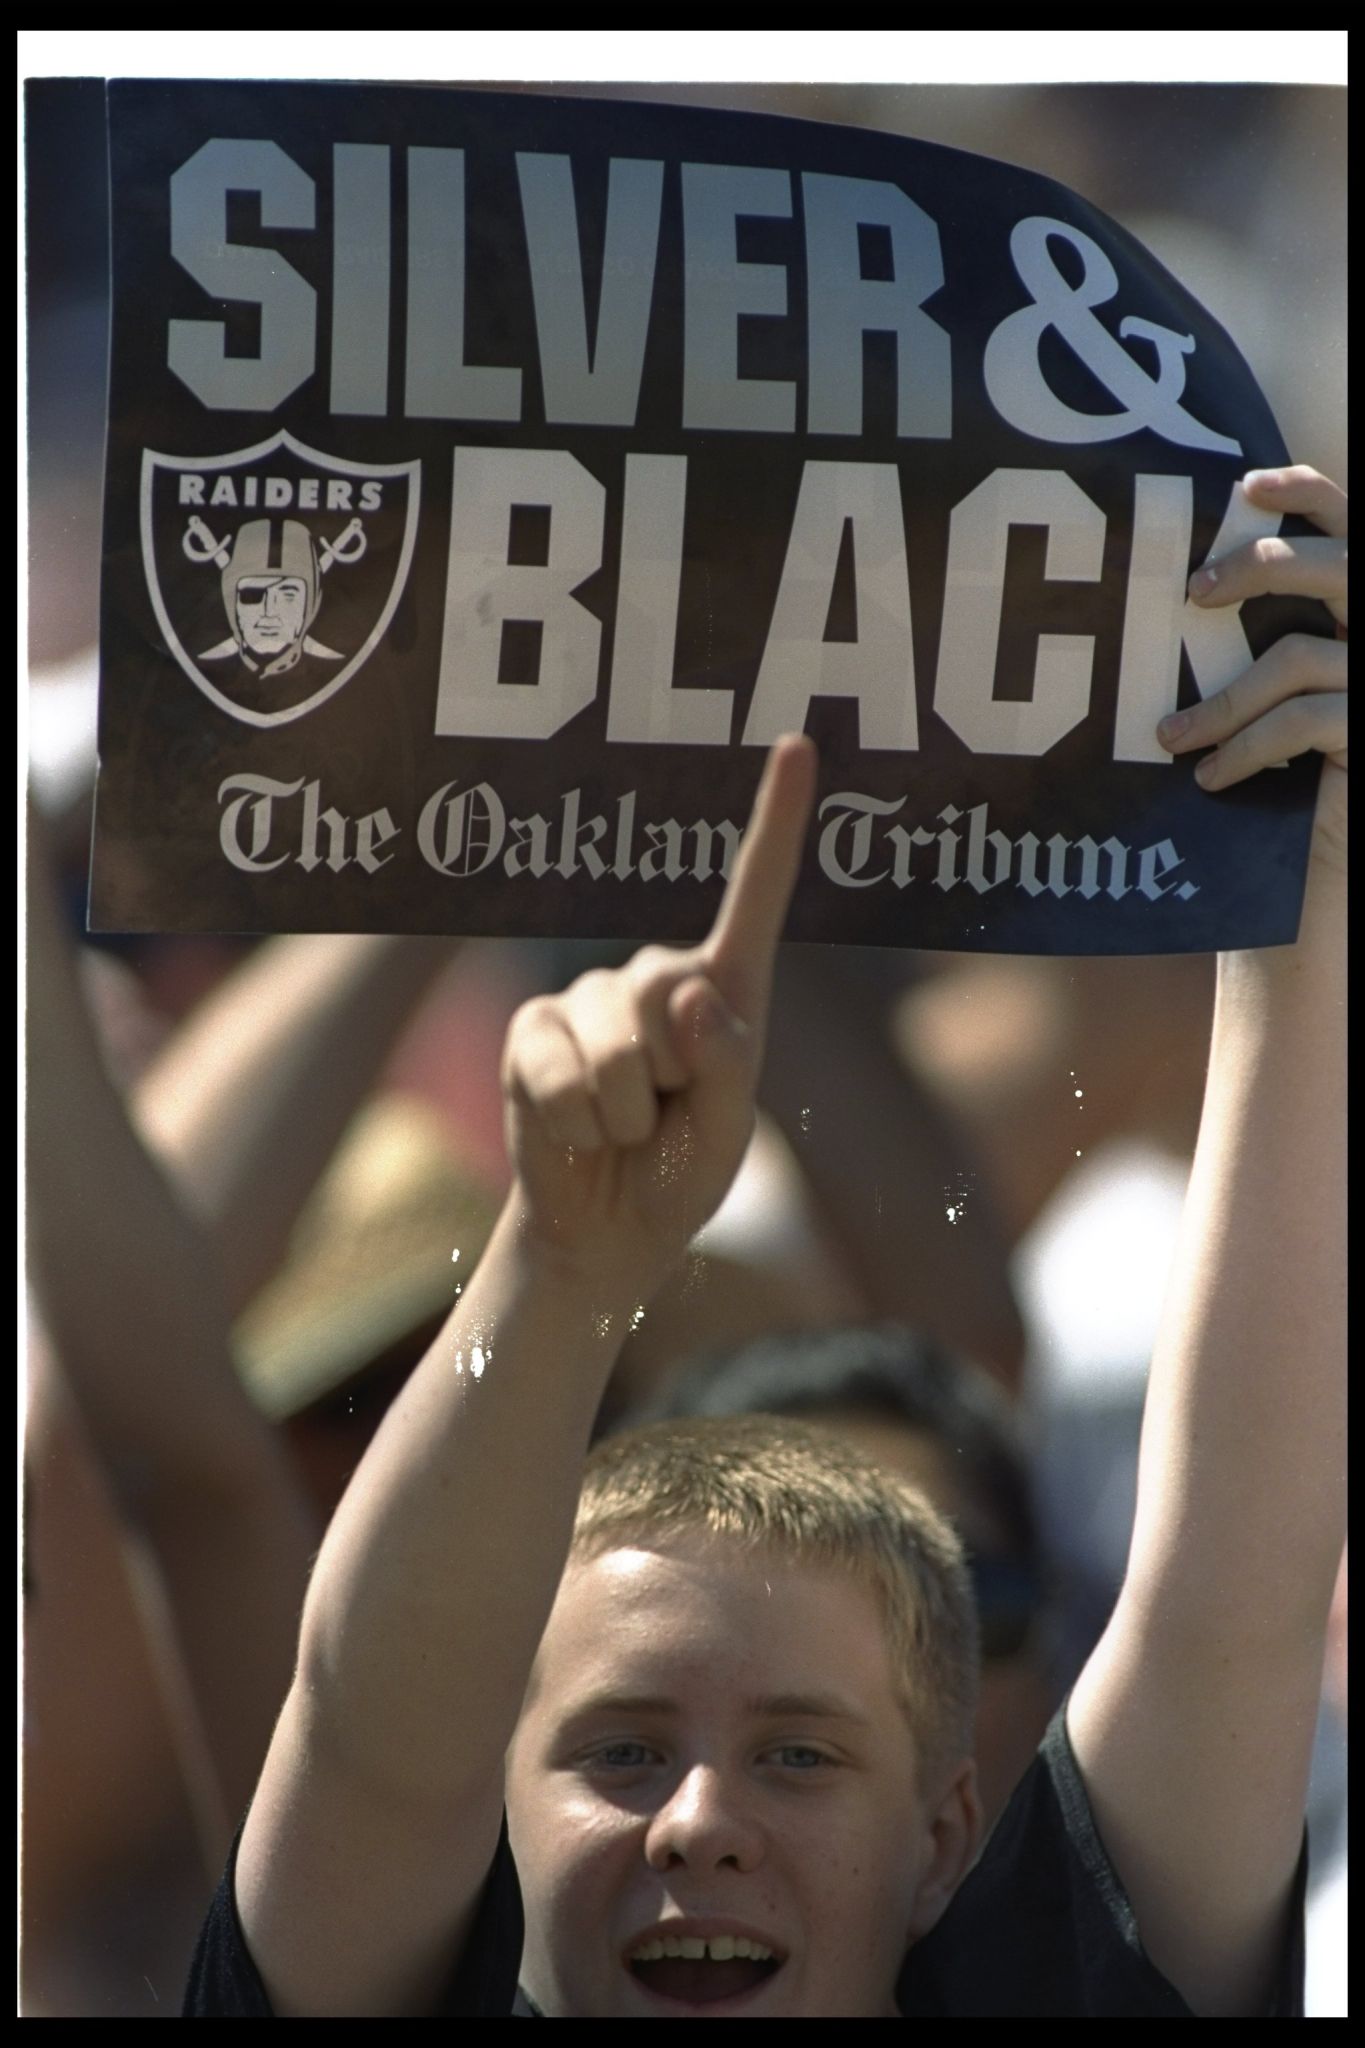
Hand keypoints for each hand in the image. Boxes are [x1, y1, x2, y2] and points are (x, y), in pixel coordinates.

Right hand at [501, 735, 817, 1294]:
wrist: (603, 1229)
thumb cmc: (681, 1173)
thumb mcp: (728, 1132)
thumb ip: (727, 1068)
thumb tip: (689, 995)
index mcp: (724, 989)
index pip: (753, 893)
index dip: (775, 821)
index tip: (796, 745)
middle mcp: (655, 977)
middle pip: (666, 994)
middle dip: (667, 1078)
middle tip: (662, 1118)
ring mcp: (586, 998)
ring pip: (612, 1051)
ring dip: (624, 1116)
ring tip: (622, 1131)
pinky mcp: (532, 1030)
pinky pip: (557, 1076)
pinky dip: (574, 1125)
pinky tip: (575, 1131)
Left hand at [1156, 466, 1346, 875]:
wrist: (1339, 871)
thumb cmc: (1310, 774)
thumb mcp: (1298, 691)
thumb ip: (1279, 634)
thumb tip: (1198, 588)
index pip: (1358, 523)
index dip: (1309, 491)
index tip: (1246, 486)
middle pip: (1338, 567)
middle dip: (1260, 566)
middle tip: (1194, 591)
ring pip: (1298, 656)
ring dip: (1222, 700)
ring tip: (1172, 739)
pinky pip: (1303, 721)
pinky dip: (1246, 747)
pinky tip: (1213, 778)